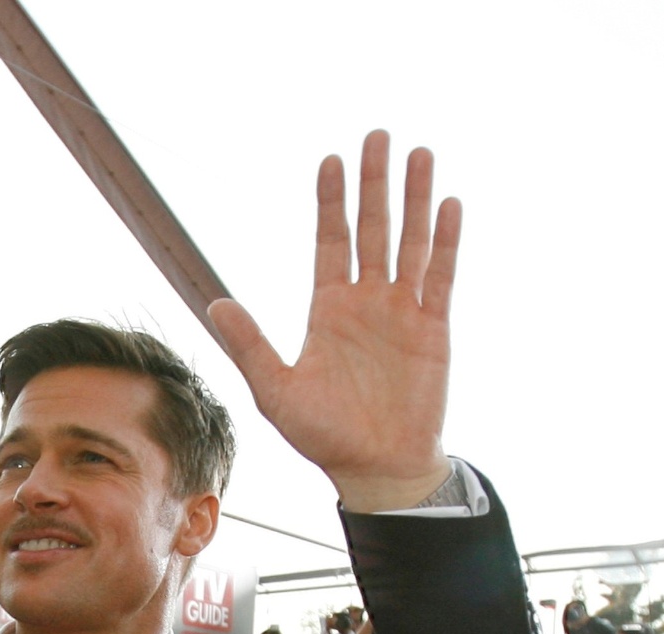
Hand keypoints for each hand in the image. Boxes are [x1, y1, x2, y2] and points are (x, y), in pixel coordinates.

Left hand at [210, 132, 457, 512]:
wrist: (373, 467)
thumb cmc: (323, 434)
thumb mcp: (275, 390)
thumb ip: (249, 346)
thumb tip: (214, 305)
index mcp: (328, 310)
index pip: (330, 242)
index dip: (330, 202)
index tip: (330, 159)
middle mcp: (366, 302)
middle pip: (372, 229)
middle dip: (374, 184)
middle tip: (377, 135)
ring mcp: (402, 312)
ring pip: (410, 242)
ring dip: (415, 199)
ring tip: (419, 153)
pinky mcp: (432, 329)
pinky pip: (440, 276)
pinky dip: (444, 242)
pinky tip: (449, 205)